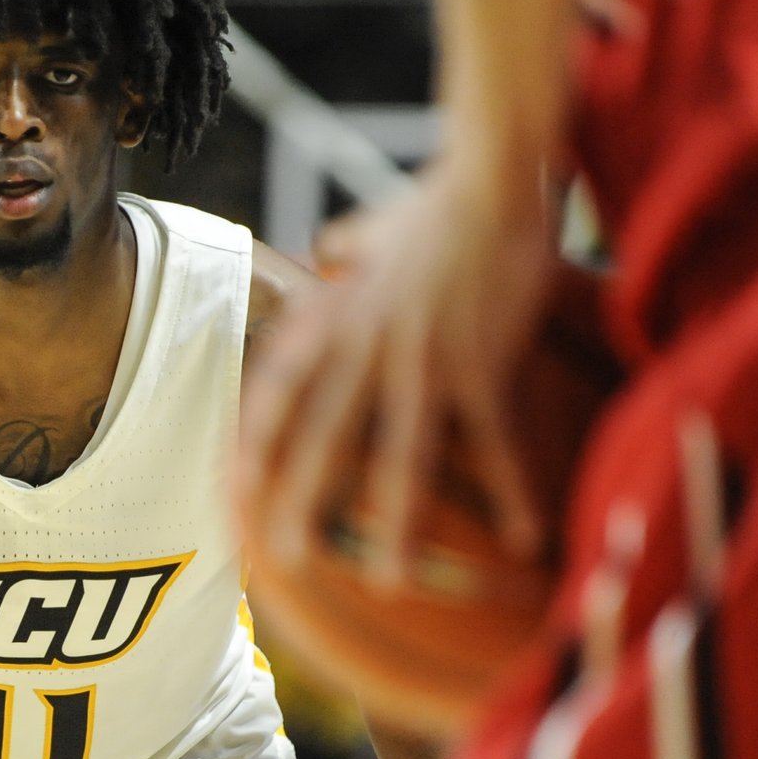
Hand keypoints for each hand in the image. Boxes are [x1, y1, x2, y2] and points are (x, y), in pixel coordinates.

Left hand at [236, 158, 556, 584]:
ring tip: (388, 580)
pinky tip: (523, 536)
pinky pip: (494, 441)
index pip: (280, 389)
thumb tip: (326, 249)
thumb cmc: (438, 205)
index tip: (234, 490)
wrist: (492, 178)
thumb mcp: (374, 228)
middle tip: (286, 561)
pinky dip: (509, 492)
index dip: (255, 442)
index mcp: (337, 319)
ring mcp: (423, 359)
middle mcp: (367, 346)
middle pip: (326, 437)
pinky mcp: (481, 362)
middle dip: (303, 501)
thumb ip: (345, 249)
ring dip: (395, 523)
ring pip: (400, 455)